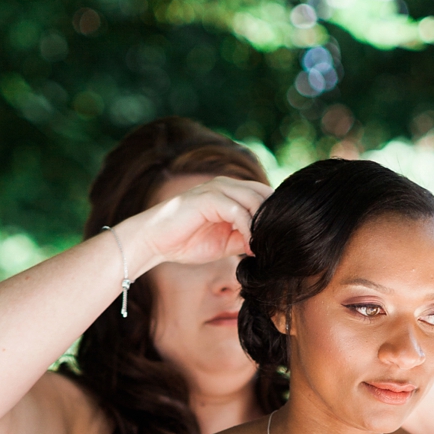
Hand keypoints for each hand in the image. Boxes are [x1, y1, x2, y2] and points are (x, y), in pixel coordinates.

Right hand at [126, 177, 271, 269]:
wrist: (155, 242)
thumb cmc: (186, 241)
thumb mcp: (225, 242)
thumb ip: (245, 238)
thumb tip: (268, 244)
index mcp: (231, 192)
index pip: (265, 196)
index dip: (276, 216)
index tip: (279, 242)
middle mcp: (226, 185)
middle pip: (264, 195)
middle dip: (274, 220)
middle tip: (276, 246)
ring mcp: (216, 189)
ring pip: (253, 200)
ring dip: (262, 226)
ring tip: (264, 248)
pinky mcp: (207, 198)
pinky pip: (236, 210)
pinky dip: (247, 229)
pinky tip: (249, 247)